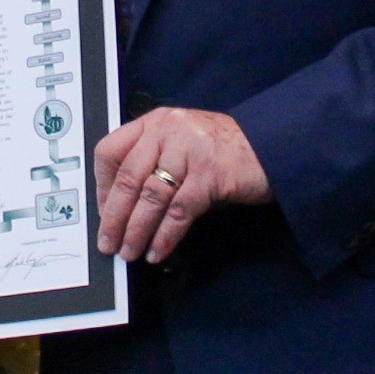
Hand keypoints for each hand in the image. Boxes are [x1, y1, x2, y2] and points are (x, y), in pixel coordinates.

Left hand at [94, 107, 268, 264]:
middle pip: (128, 178)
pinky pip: (179, 211)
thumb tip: (121, 206)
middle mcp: (169, 130)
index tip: (102, 212)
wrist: (273, 147)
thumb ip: (153, 161)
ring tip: (130, 251)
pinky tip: (158, 251)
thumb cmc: (225, 150)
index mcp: (156, 122)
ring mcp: (191, 150)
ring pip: (151, 197)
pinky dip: (165, 236)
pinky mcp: (211, 174)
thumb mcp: (182, 144)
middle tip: (108, 242)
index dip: (101, 187)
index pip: (110, 151)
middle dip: (114, 217)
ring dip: (137, 231)